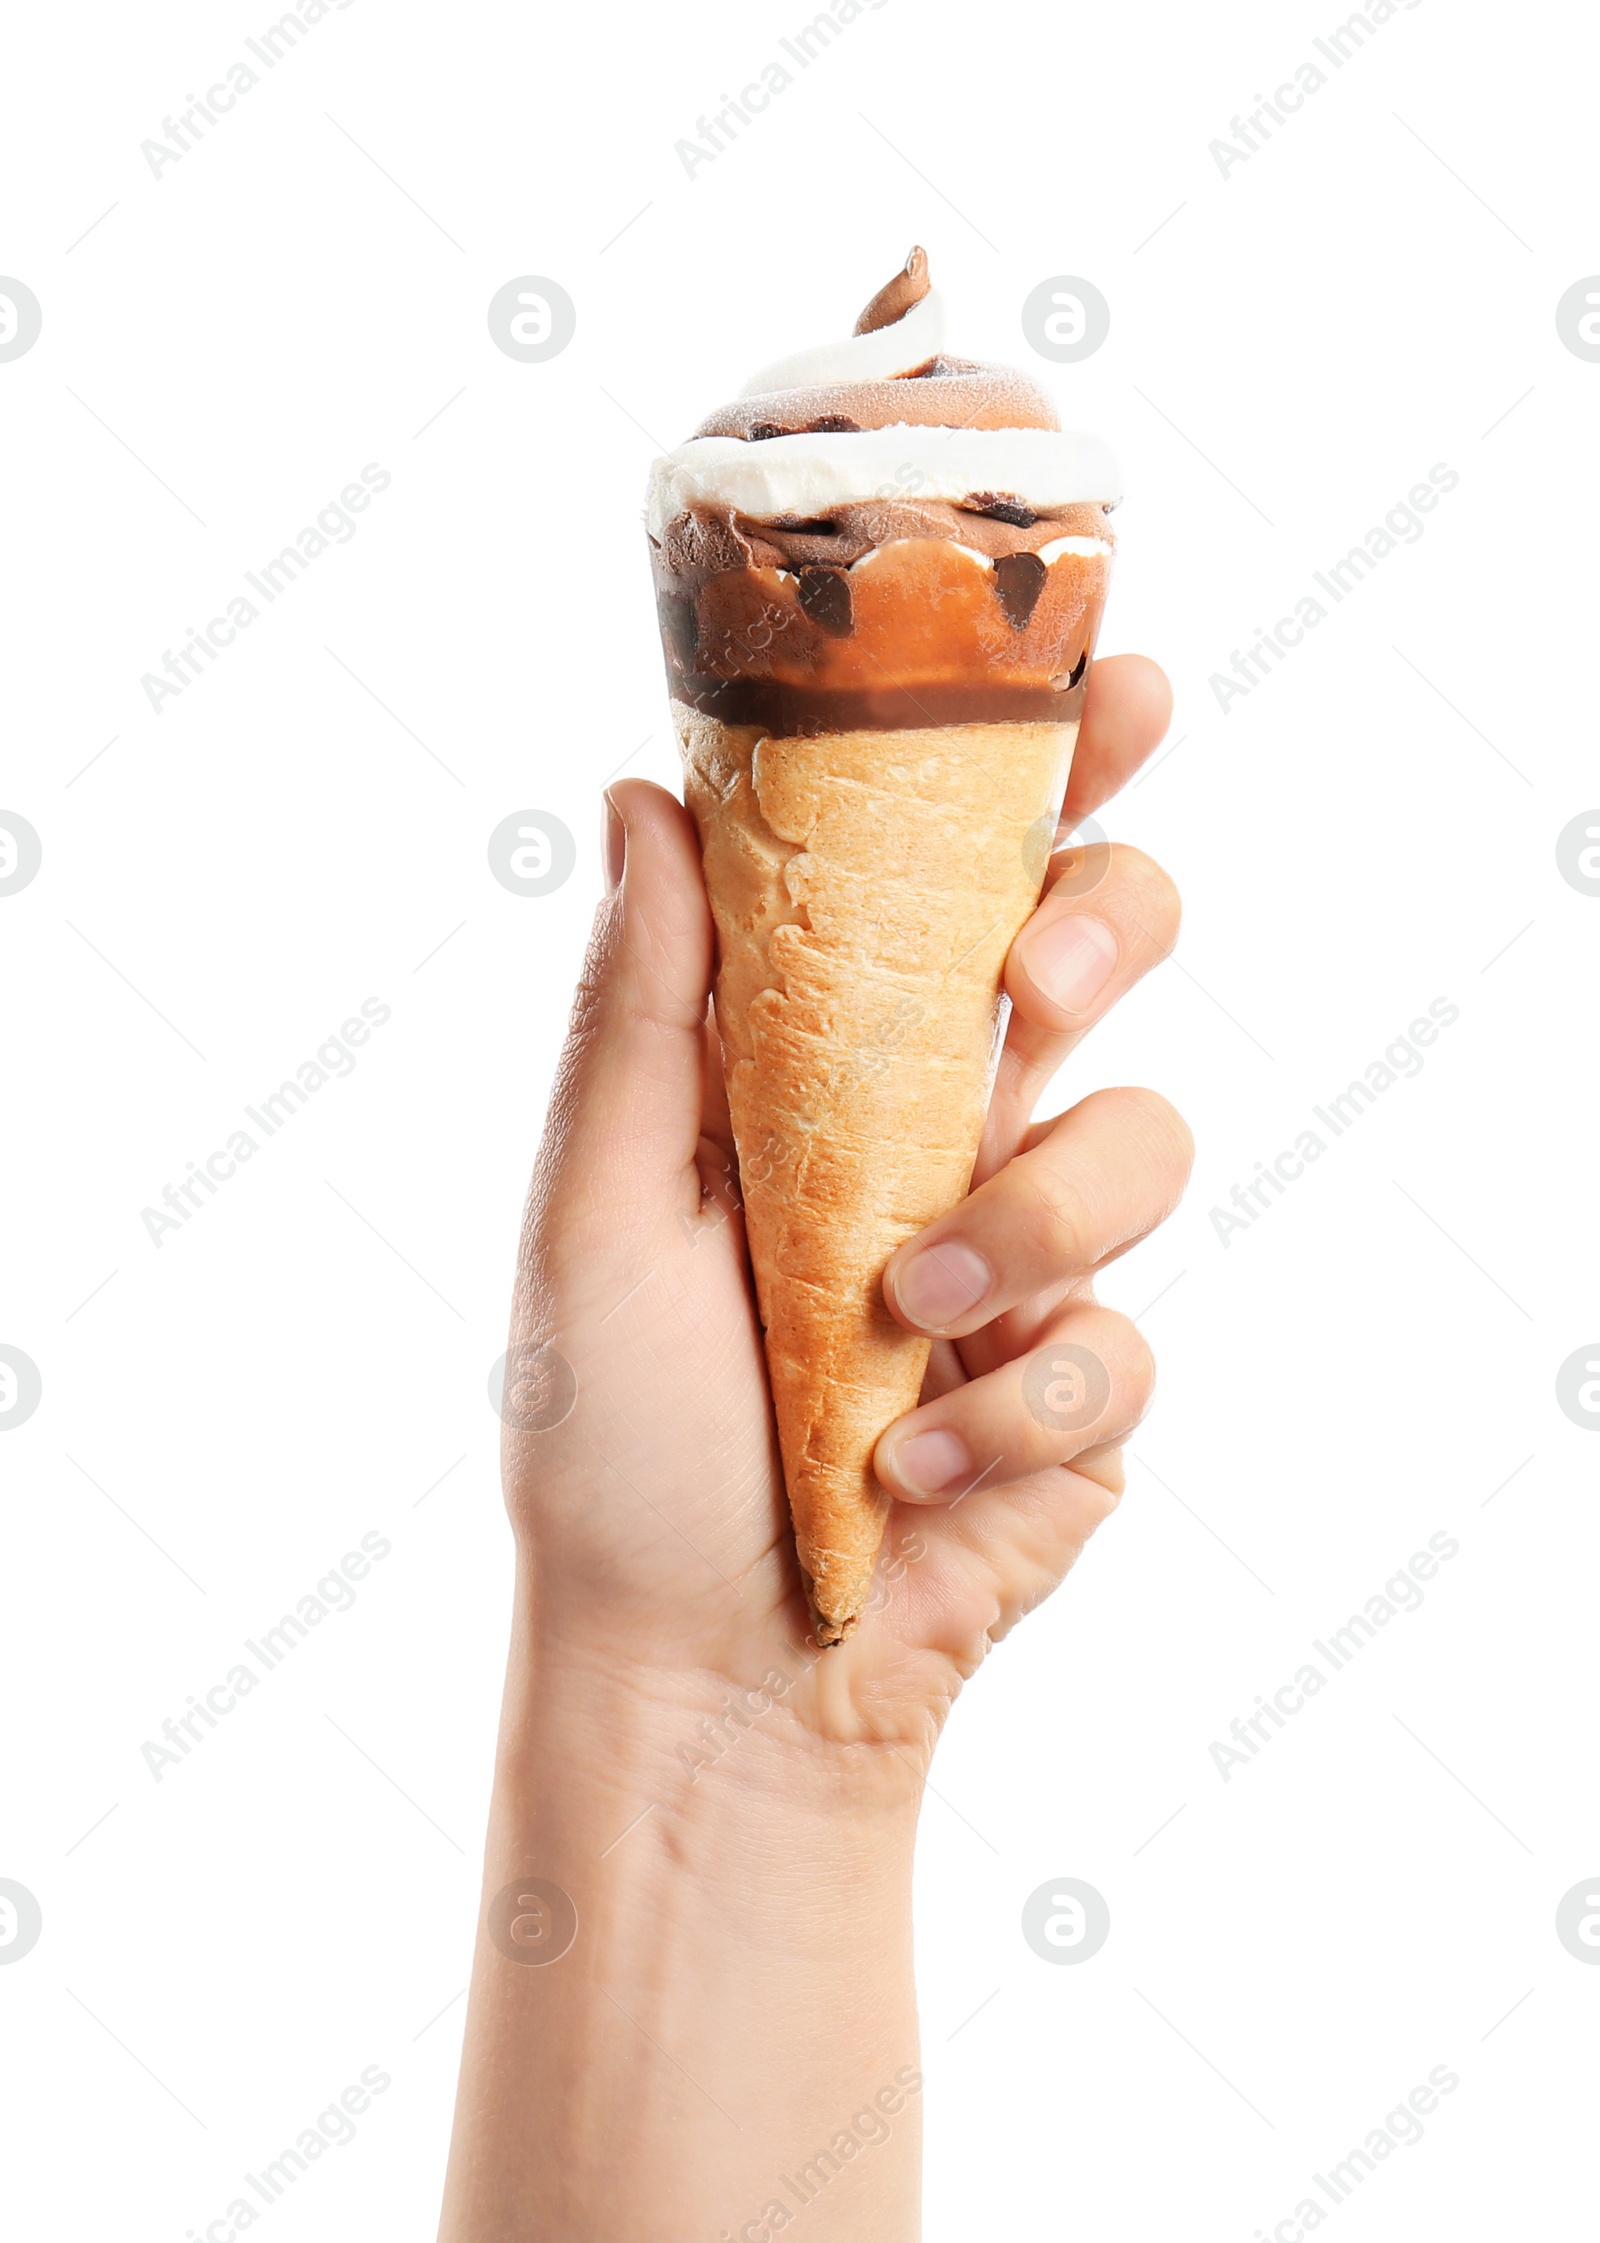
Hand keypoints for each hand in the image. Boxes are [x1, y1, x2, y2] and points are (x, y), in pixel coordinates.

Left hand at [503, 652, 1188, 1765]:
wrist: (695, 1672)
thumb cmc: (617, 1443)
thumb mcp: (600, 1211)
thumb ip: (643, 1015)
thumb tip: (640, 798)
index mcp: (833, 1064)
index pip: (951, 876)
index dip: (1044, 768)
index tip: (1110, 681)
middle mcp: (948, 1134)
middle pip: (1109, 948)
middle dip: (1110, 924)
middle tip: (1042, 982)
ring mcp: (1034, 1263)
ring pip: (1146, 1138)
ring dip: (1030, 1223)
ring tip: (905, 1322)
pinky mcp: (1087, 1396)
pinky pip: (1123, 1349)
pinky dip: (1008, 1416)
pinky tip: (913, 1473)